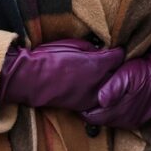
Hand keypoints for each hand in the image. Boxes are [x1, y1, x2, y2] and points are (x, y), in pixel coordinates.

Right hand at [0, 38, 125, 111]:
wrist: (32, 79)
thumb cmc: (48, 58)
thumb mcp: (72, 45)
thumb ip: (90, 48)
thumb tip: (99, 50)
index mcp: (96, 65)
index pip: (118, 57)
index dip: (117, 51)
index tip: (116, 49)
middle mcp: (98, 82)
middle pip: (118, 74)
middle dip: (115, 67)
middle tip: (110, 61)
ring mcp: (91, 96)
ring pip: (109, 88)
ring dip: (108, 81)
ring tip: (100, 74)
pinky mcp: (83, 105)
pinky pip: (97, 98)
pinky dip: (97, 91)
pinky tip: (90, 85)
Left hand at [82, 35, 150, 129]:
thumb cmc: (145, 70)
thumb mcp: (129, 73)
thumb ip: (114, 88)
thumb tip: (100, 100)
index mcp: (122, 111)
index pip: (91, 117)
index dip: (83, 107)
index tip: (80, 95)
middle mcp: (126, 120)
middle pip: (98, 120)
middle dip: (91, 109)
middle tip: (86, 94)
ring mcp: (131, 121)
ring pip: (107, 120)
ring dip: (101, 110)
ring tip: (98, 95)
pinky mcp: (136, 119)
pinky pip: (118, 119)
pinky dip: (112, 110)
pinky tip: (111, 99)